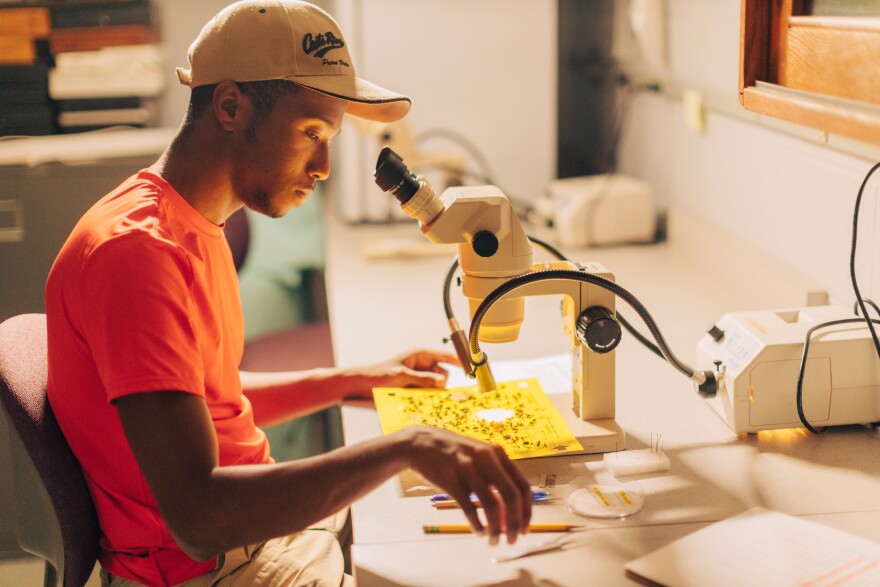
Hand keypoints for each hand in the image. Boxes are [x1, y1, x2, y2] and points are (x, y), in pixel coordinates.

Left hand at [344, 349, 460, 398]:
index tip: (470, 367)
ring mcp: (419, 376)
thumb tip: (442, 381)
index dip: (458, 360)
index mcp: (420, 354)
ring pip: (436, 385)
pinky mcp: (415, 387)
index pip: (445, 356)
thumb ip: (423, 378)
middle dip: (440, 382)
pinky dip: (425, 396)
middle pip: (442, 373)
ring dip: (431, 391)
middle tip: (433, 390)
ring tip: (417, 394)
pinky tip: (418, 399)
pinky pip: (427, 392)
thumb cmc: (380, 374)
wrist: (363, 385)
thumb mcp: (402, 376)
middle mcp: (422, 364)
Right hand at [402, 427, 531, 544]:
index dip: (527, 510)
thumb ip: (495, 481)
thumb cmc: (454, 455)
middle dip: (515, 523)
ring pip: (491, 504)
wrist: (420, 443)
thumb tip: (510, 516)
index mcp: (497, 454)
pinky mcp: (450, 479)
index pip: (522, 485)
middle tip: (512, 540)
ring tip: (493, 540)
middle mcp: (486, 458)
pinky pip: (468, 507)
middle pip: (511, 496)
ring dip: (495, 528)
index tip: (524, 529)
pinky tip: (478, 531)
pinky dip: (476, 524)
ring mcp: (467, 468)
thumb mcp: (479, 458)